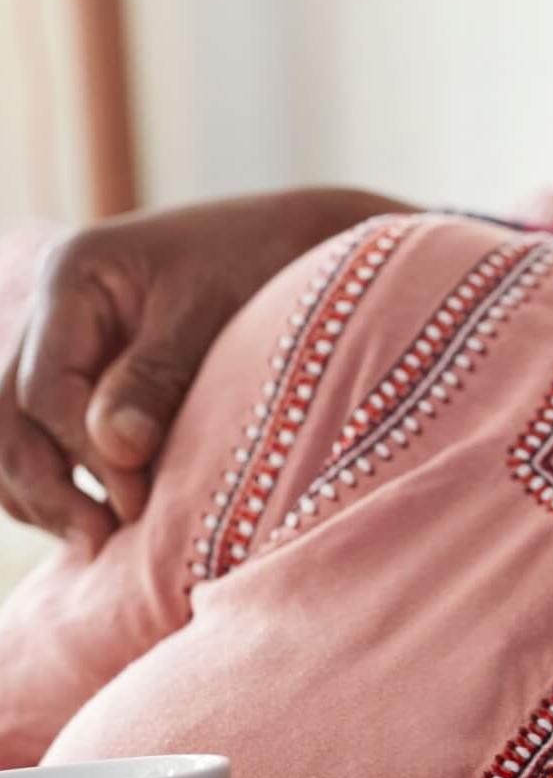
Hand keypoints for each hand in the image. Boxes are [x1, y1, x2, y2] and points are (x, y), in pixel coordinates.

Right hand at [0, 189, 409, 549]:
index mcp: (73, 274)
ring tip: (91, 539)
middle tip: (98, 538)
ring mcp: (62, 337)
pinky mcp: (85, 366)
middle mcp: (52, 305)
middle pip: (8, 412)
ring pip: (9, 427)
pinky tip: (88, 516)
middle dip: (43, 483)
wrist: (299, 239)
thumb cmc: (263, 260)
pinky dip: (54, 473)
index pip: (45, 387)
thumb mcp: (213, 311)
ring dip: (37, 488)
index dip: (82, 454)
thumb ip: (158, 376)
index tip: (136, 501)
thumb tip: (115, 450)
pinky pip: (39, 429)